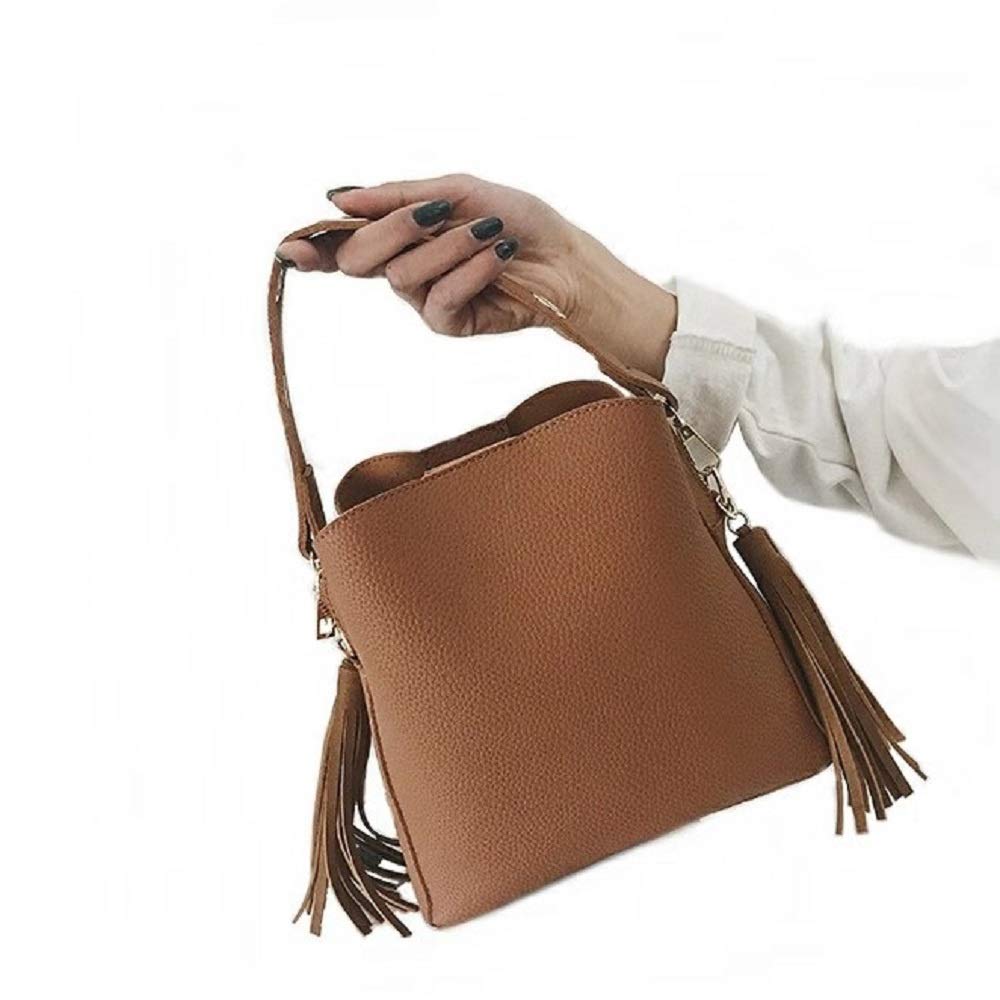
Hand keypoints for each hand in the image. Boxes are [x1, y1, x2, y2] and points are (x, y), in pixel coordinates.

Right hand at [276, 174, 676, 378]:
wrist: (564, 256)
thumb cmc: (516, 218)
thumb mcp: (455, 191)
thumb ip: (398, 196)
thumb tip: (338, 197)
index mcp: (401, 234)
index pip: (345, 243)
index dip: (315, 247)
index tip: (291, 247)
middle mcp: (406, 268)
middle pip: (361, 259)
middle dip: (395, 229)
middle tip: (435, 214)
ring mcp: (425, 300)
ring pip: (401, 277)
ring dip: (448, 247)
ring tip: (488, 234)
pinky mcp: (450, 325)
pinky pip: (438, 300)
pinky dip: (469, 271)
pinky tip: (497, 256)